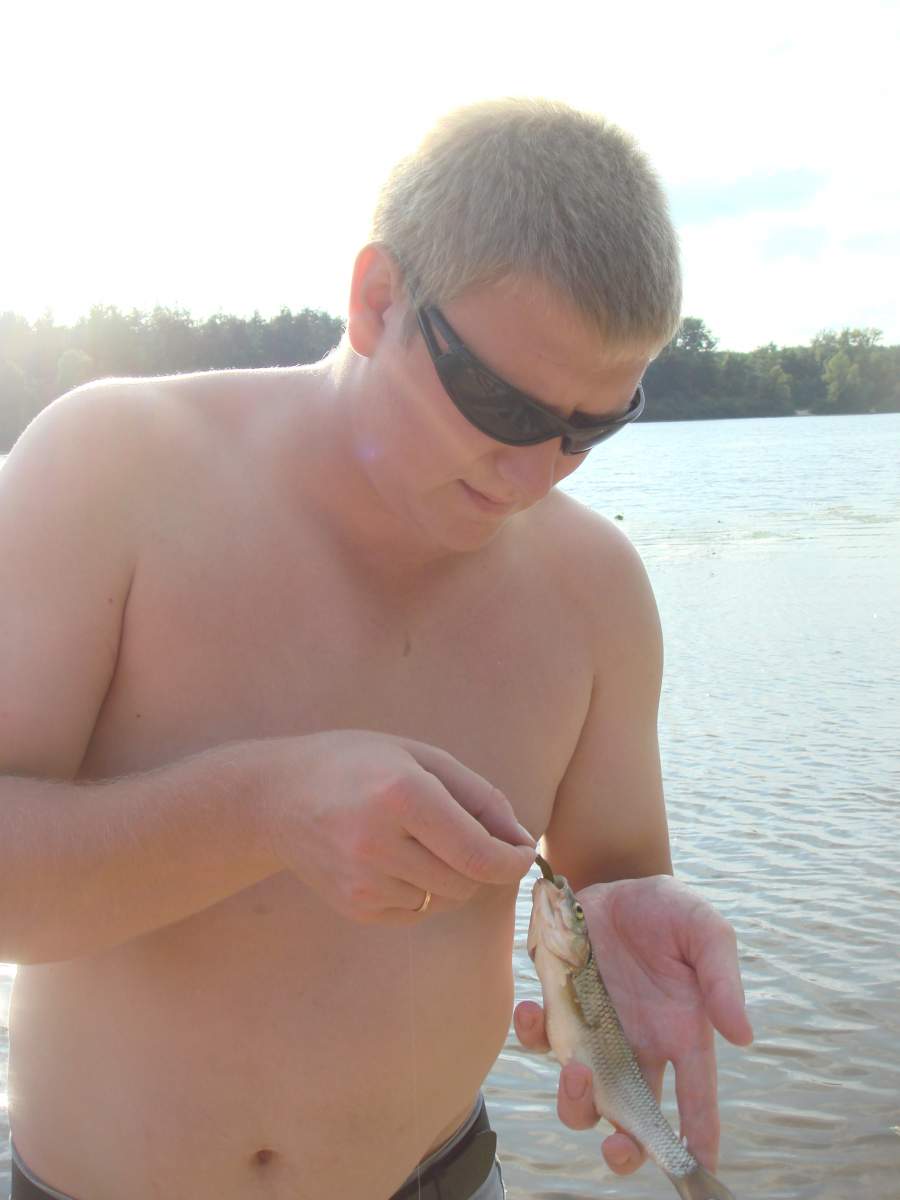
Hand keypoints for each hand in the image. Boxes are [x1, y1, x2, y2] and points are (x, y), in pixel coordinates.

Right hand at [261, 730, 535, 922]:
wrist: (277, 797)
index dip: (513, 860)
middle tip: (465, 833)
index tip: (522, 852)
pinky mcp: (355, 907)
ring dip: (451, 875)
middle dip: (482, 863)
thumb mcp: (420, 756)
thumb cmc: (357, 764)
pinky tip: (394, 858)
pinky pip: (417, 911)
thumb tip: (519, 841)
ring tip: (419, 839)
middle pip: (468, 881)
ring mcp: (363, 881)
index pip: (479, 854)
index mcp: (402, 795)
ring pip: (446, 899)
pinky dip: (422, 890)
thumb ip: (478, 795)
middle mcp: (380, 843)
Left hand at [514, 874, 751, 1175]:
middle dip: (625, 1147)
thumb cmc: (668, 910)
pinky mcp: (559, 1006)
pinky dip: (531, 1033)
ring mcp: (594, 1031)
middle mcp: (637, 1046)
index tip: (697, 1170)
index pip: (696, 1101)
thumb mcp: (705, 932)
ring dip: (575, 1100)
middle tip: (620, 1143)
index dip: (697, 1141)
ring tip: (575, 1071)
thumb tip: (743, 1036)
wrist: (618, 877)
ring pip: (582, 1093)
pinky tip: (533, 1011)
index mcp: (681, 1035)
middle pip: (631, 1119)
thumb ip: (722, 980)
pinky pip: (540, 1037)